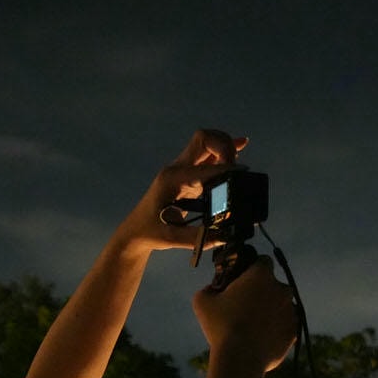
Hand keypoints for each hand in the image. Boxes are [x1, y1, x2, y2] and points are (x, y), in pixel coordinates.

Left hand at [116, 129, 247, 253]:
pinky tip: (241, 144)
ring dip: (225, 146)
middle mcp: (177, 170)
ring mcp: (182, 170)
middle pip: (203, 139)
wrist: (136, 231)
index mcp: (172, 180)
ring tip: (239, 160)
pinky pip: (208, 155)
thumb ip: (198, 238)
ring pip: (207, 142)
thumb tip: (224, 236)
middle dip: (224, 147)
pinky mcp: (189, 175)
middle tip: (237, 168)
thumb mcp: (172, 238)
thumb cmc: (150, 232)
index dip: (225, 168)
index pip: (204, 168)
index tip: (242, 173)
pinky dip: (224, 149)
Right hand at [191, 258, 297, 372]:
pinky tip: (259, 339)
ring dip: (270, 311)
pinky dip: (275, 329)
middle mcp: (282, 289)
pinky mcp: (294, 330)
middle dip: (263, 292)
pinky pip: (285, 325)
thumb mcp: (202, 301)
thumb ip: (208, 287)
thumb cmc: (220, 327)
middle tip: (245, 307)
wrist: (241, 359)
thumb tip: (213, 288)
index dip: (252, 269)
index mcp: (262, 275)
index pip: (263, 261)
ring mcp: (291, 310)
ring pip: (281, 306)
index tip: (243, 281)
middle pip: (273, 285)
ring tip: (252, 327)